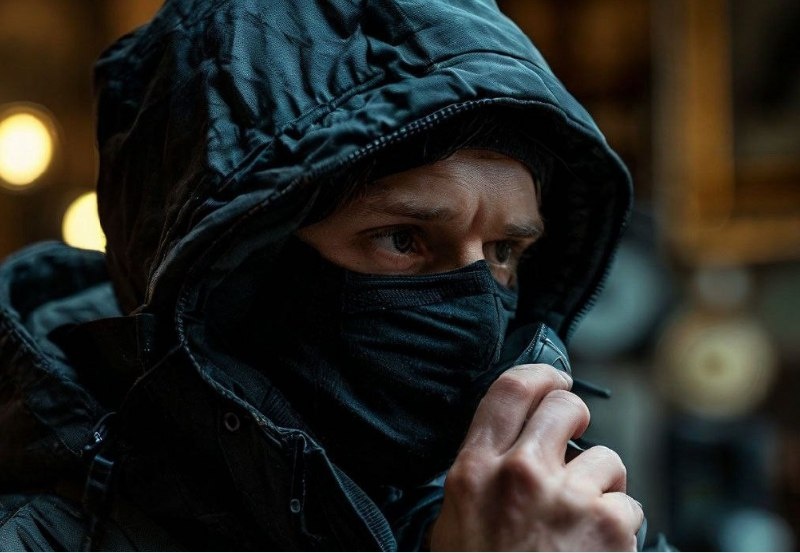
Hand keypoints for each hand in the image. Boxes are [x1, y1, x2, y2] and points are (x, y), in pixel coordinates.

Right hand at [430, 364, 643, 550]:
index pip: (511, 389)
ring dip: (600, 485)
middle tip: (573, 445)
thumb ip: (476, 476)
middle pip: (565, 406)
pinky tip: (596, 550)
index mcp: (474, 470)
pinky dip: (619, 525)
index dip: (541, 374)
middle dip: (576, 420)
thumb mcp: (453, 522)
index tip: (555, 378)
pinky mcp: (610, 526)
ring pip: (606, 458)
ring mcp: (568, 497)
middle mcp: (520, 473)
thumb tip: (505, 447)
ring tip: (580, 522)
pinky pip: (628, 504)